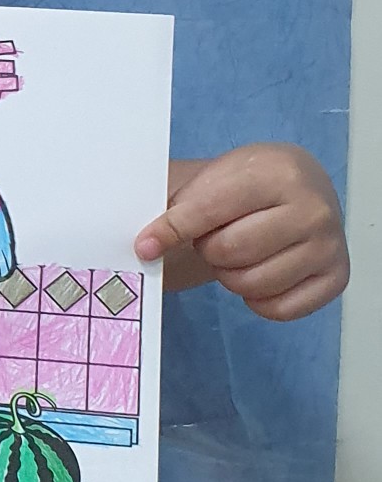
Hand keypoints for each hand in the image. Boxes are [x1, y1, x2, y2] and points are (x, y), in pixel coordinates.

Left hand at [136, 145, 347, 320]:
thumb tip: (145, 246)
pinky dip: (257, 299)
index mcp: (278, 171)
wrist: (291, 185)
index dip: (169, 230)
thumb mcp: (211, 178)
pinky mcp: (337, 277)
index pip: (208, 211)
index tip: (145, 245)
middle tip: (213, 236)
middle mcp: (314, 208)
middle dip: (208, 249)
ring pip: (253, 283)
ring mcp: (330, 245)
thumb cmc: (244, 183)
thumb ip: (176, 208)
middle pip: (230, 251)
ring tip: (235, 251)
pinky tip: (257, 270)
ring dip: (229, 274)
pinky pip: (280, 309)